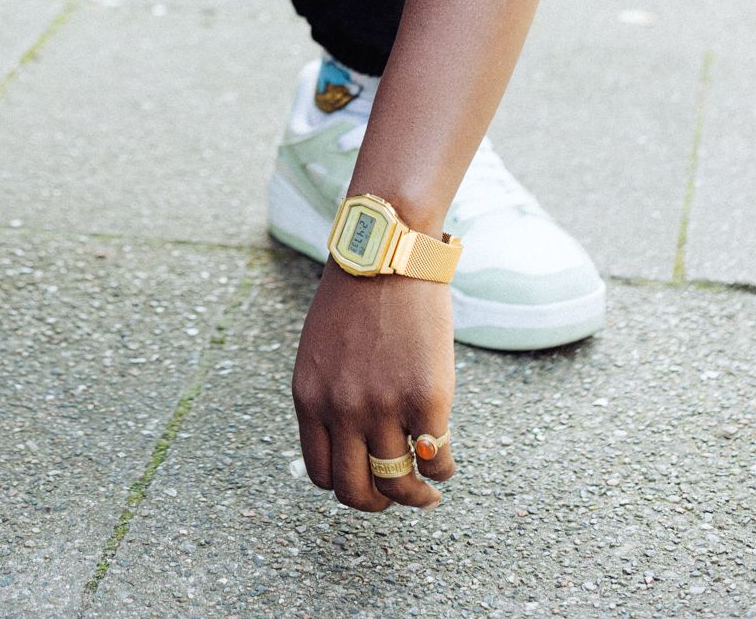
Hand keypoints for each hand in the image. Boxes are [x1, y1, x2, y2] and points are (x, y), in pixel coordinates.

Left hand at [292, 261, 456, 511]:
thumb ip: (327, 394)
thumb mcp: (320, 350)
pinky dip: (443, 470)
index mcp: (310, 397)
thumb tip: (348, 443)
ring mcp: (383, 406)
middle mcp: (341, 409)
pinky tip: (445, 462)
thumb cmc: (355, 296)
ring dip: (416, 498)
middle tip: (398, 496)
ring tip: (428, 493)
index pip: (321, 474)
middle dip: (380, 504)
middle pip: (357, 492)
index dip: (347, 486)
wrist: (387, 251)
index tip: (367, 481)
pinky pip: (437, 460)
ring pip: (398, 485)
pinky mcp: (425, 397)